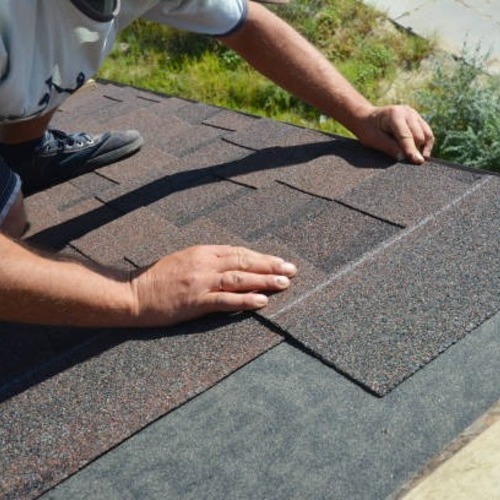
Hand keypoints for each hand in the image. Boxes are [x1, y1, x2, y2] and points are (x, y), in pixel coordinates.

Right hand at [129, 245, 296, 326]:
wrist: (133, 293)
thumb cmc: (158, 278)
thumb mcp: (184, 259)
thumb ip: (208, 260)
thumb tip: (233, 264)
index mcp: (203, 252)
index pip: (239, 252)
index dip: (262, 257)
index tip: (280, 261)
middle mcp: (205, 263)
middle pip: (244, 262)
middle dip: (270, 266)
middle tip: (292, 270)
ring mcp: (201, 282)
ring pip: (239, 279)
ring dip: (264, 281)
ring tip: (284, 283)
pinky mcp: (195, 301)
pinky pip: (225, 300)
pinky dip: (245, 300)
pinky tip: (262, 302)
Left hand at [355, 105, 433, 163]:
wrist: (366, 118)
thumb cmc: (368, 129)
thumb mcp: (374, 140)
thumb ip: (389, 147)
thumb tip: (404, 157)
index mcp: (394, 115)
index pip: (406, 136)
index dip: (412, 150)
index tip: (418, 161)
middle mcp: (407, 112)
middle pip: (419, 135)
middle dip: (416, 149)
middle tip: (409, 162)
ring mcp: (413, 114)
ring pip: (426, 134)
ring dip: (423, 147)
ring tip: (416, 158)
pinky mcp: (417, 118)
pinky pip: (426, 132)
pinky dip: (424, 143)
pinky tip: (420, 152)